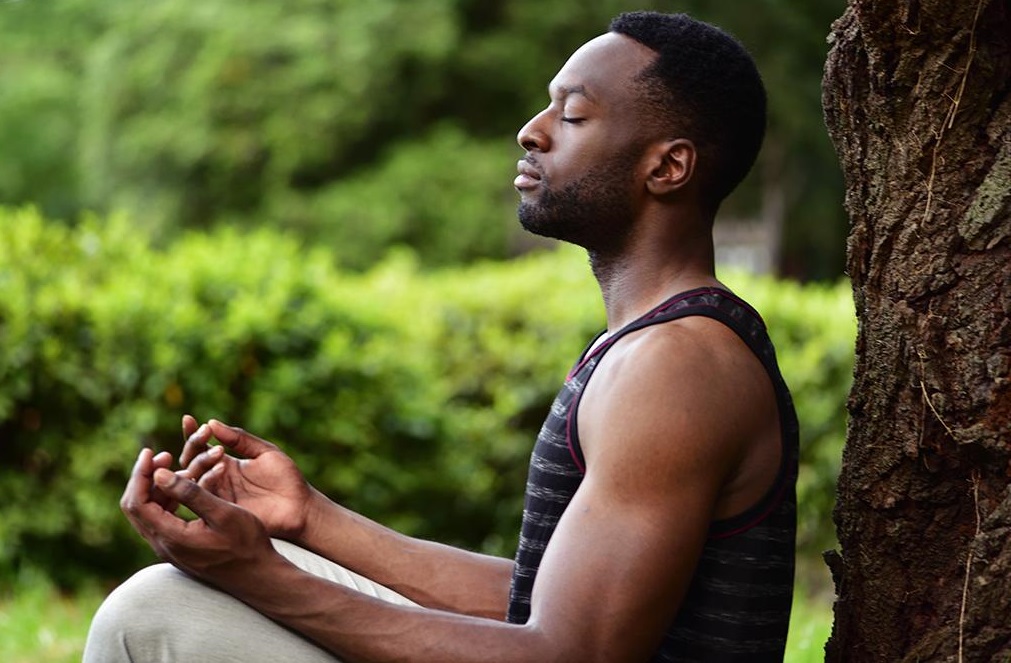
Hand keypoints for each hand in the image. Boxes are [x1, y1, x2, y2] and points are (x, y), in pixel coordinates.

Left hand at [121, 448, 276, 586]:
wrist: (258, 576)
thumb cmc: (247, 545)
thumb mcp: (223, 514)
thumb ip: (191, 494)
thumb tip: (160, 474)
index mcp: (171, 537)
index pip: (137, 502)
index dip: (141, 474)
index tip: (152, 452)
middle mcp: (163, 545)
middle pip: (135, 507)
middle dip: (145, 478)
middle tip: (163, 456)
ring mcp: (170, 549)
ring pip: (147, 513)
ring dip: (156, 488)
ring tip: (176, 467)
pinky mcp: (179, 549)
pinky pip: (161, 520)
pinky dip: (166, 499)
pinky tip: (185, 487)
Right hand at [177, 416, 315, 540]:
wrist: (300, 507)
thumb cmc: (286, 478)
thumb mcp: (264, 452)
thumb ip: (239, 439)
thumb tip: (212, 422)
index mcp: (225, 463)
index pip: (200, 447)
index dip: (192, 434)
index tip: (188, 418)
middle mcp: (216, 479)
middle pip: (191, 461)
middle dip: (194, 444)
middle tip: (205, 433)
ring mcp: (217, 495)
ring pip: (194, 477)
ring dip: (200, 461)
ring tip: (218, 451)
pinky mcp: (221, 510)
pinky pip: (205, 495)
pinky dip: (208, 479)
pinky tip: (221, 467)